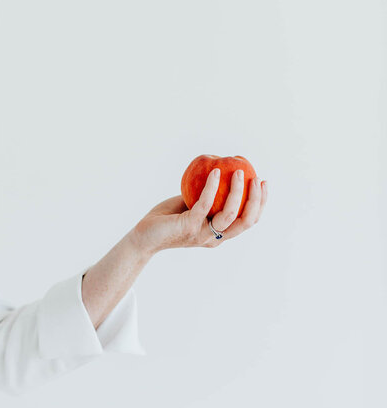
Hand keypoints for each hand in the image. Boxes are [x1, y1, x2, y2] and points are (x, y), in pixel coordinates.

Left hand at [131, 168, 267, 253]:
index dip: (261, 203)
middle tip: (256, 178)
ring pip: (230, 215)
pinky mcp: (188, 226)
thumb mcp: (192, 205)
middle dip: (257, 199)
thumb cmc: (168, 218)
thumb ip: (207, 195)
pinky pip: (205, 205)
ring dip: (237, 191)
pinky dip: (212, 187)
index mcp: (219, 234)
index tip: (263, 183)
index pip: (248, 221)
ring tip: (238, 172)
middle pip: (246, 221)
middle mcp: (214, 238)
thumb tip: (223, 170)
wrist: (144, 235)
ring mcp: (202, 234)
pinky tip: (215, 172)